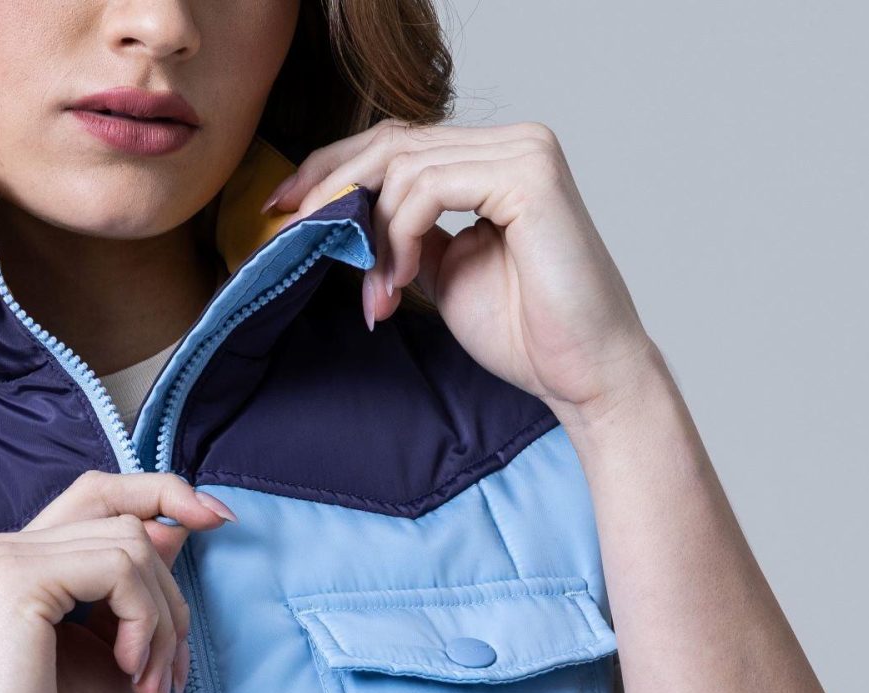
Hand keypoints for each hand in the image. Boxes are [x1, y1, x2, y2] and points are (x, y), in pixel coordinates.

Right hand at [0, 470, 234, 692]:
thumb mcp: (115, 653)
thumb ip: (135, 589)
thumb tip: (178, 525)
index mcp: (10, 564)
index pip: (97, 495)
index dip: (162, 493)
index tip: (220, 520)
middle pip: (124, 518)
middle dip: (171, 595)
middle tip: (174, 676)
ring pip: (132, 545)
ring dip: (164, 623)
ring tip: (152, 689)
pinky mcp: (14, 579)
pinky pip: (120, 567)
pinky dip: (146, 622)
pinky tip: (130, 674)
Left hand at [266, 122, 656, 427]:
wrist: (583, 374)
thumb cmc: (526, 333)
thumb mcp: (445, 273)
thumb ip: (408, 237)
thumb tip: (347, 221)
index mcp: (494, 160)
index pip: (399, 143)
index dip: (334, 168)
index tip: (285, 206)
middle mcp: (512, 143)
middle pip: (394, 141)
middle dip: (332, 186)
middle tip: (290, 228)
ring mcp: (523, 152)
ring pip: (405, 166)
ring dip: (372, 234)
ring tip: (377, 296)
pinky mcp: (527, 176)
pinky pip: (430, 186)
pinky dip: (400, 234)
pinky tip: (398, 282)